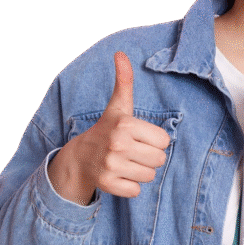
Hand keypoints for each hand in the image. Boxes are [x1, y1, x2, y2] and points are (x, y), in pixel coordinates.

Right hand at [48, 51, 170, 203]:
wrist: (78, 158)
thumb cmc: (106, 130)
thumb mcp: (118, 106)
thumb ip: (124, 81)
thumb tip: (120, 53)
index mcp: (125, 124)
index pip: (164, 141)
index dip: (154, 141)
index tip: (138, 138)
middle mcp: (117, 144)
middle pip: (159, 160)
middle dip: (149, 157)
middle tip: (132, 152)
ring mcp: (110, 166)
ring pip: (149, 176)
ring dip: (140, 172)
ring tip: (126, 163)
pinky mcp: (106, 184)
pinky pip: (136, 191)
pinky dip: (130, 186)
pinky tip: (119, 176)